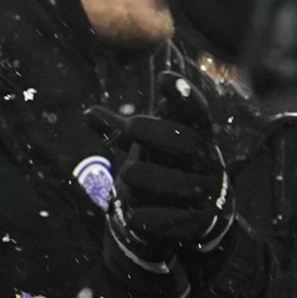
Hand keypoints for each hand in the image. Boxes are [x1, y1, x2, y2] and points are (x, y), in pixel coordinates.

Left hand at [91, 100, 237, 263]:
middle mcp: (208, 160)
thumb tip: (88, 113)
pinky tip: (133, 213)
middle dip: (155, 132)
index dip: (183, 96)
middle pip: (186, 142)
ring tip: (127, 174)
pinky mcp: (201, 220)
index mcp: (198, 136)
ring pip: (179, 182)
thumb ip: (121, 131)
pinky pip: (173, 218)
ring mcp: (208, 190)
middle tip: (129, 126)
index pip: (196, 112)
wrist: (197, 214)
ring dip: (146, 175)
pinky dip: (148, 214)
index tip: (164, 77)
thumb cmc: (167, 166)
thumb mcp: (146, 147)